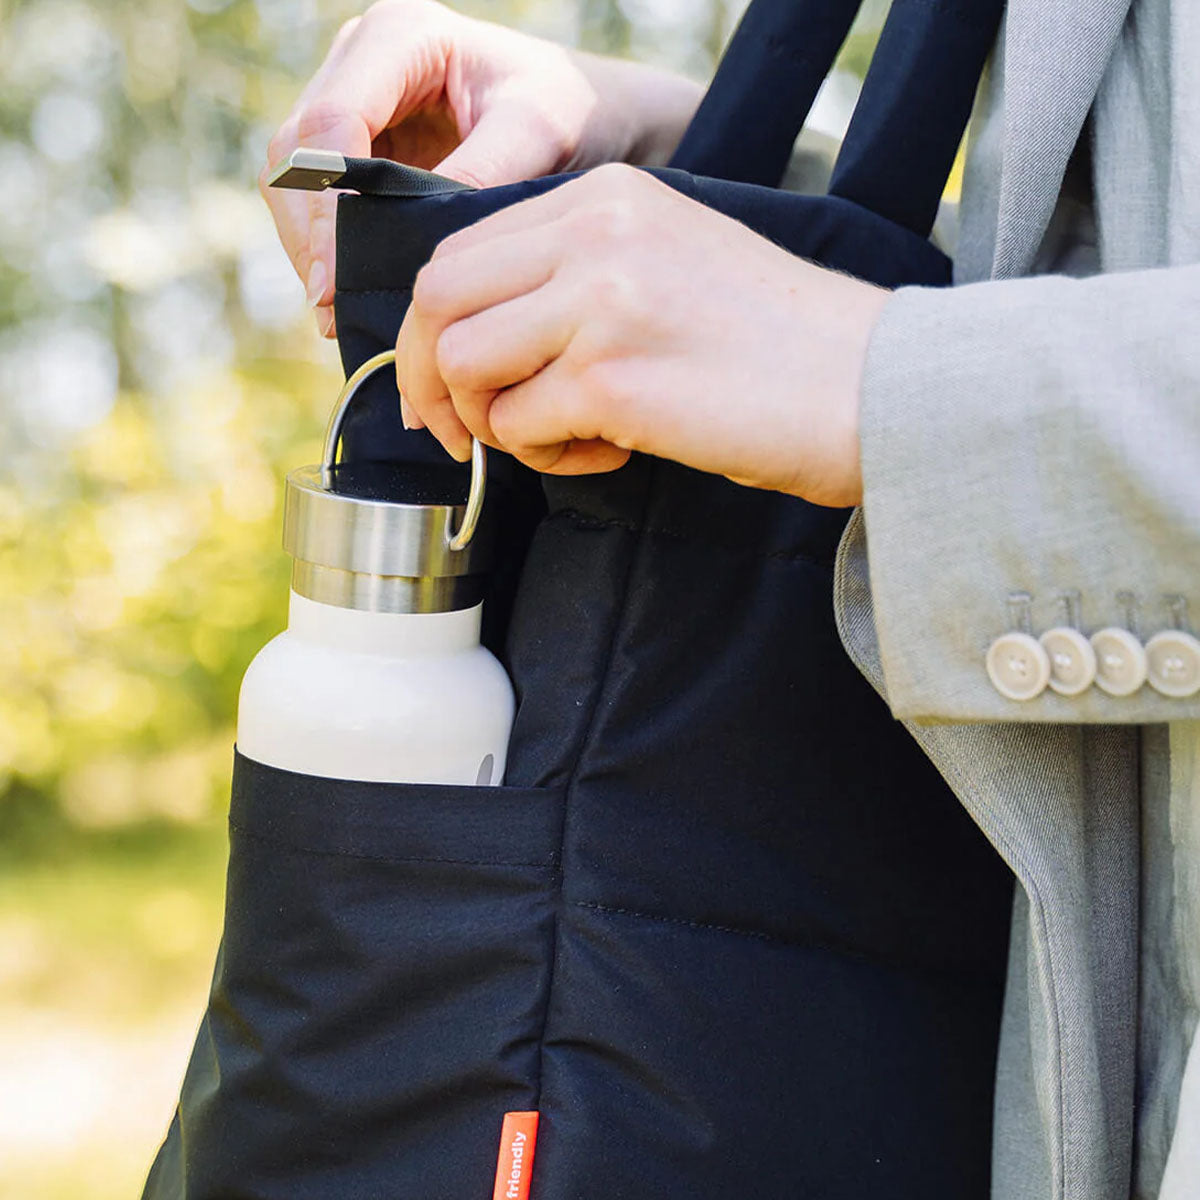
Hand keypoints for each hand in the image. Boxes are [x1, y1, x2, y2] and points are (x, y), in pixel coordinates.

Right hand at [260, 0, 702, 338]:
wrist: (585, 114)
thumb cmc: (567, 111)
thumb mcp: (538, 135)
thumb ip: (481, 175)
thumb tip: (422, 241)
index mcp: (402, 36)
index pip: (331, 121)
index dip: (326, 204)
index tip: (335, 275)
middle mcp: (362, 59)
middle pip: (295, 150)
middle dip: (308, 231)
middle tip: (329, 304)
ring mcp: (353, 100)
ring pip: (293, 178)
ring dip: (309, 245)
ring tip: (335, 311)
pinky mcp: (358, 145)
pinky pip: (317, 200)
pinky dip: (326, 248)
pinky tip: (347, 296)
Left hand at [395, 164, 889, 507]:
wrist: (871, 387)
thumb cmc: (776, 346)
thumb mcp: (667, 267)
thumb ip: (575, 277)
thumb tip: (482, 337)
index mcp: (606, 197)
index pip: (459, 251)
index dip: (432, 329)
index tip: (446, 386)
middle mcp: (596, 232)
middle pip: (438, 299)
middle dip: (428, 380)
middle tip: (458, 434)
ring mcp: (601, 300)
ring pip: (462, 363)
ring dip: (494, 422)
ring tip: (564, 438)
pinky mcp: (613, 377)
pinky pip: (517, 426)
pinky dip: (545, 456)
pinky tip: (608, 455)